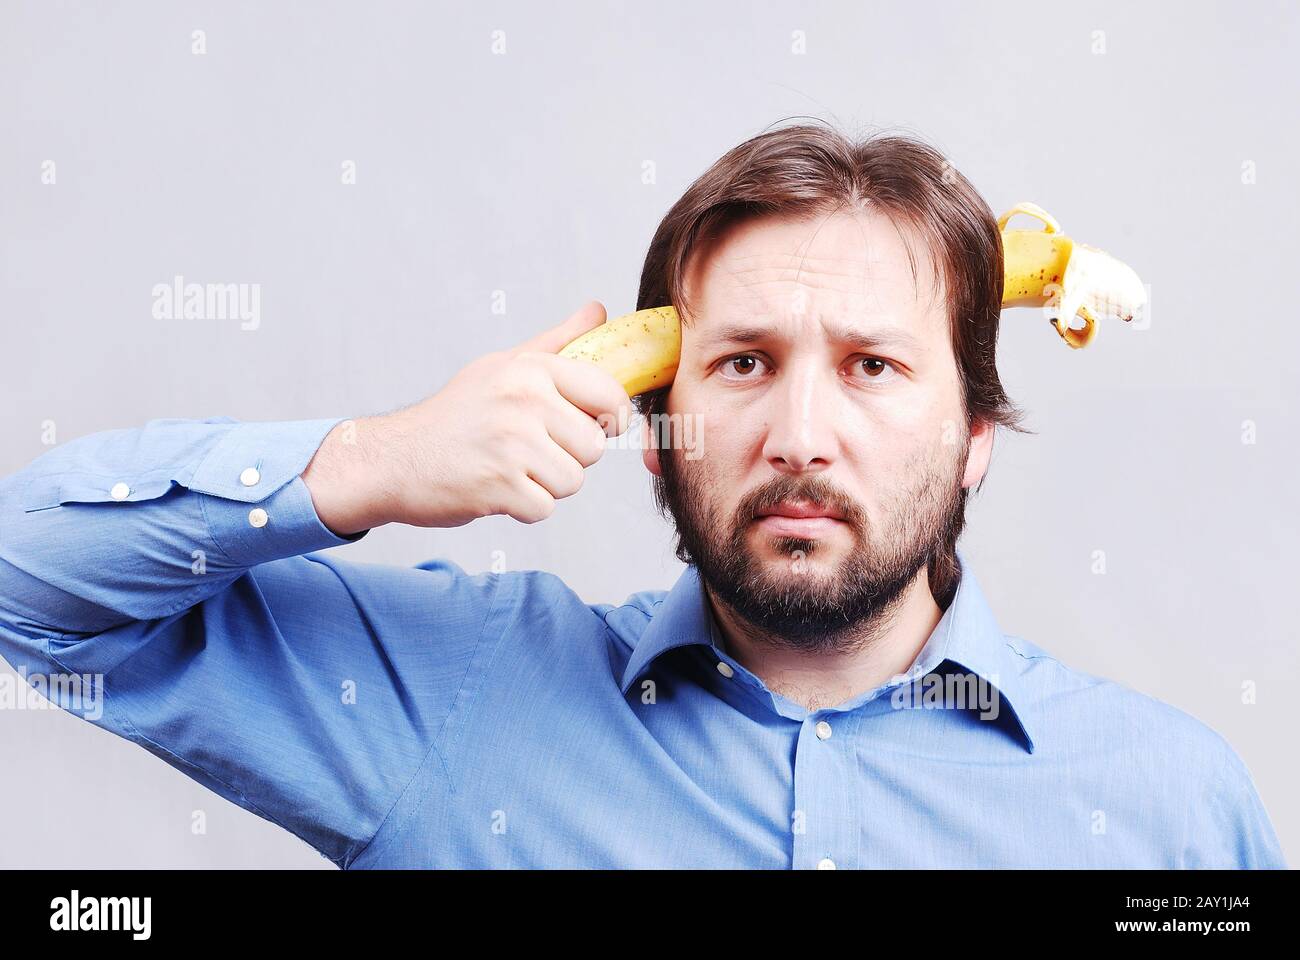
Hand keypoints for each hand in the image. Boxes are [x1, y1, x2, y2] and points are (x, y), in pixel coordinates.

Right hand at [303, 301, 633, 534]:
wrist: (393, 458)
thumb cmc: (453, 416)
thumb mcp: (502, 366)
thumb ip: (556, 342)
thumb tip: (598, 312)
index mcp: (531, 369)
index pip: (609, 396)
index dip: (609, 420)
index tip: (591, 427)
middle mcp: (524, 401)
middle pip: (593, 447)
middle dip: (567, 457)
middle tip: (527, 450)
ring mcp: (513, 444)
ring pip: (572, 481)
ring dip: (545, 485)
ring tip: (510, 468)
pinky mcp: (501, 486)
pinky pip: (544, 508)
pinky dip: (523, 508)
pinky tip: (495, 488)